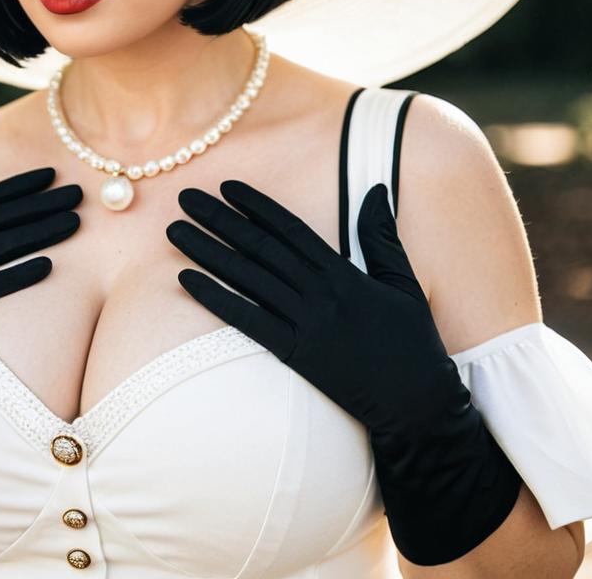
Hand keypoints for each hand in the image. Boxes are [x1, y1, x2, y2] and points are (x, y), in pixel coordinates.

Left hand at [166, 179, 522, 565]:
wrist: (418, 406)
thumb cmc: (412, 344)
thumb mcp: (402, 282)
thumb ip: (382, 236)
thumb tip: (377, 190)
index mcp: (343, 272)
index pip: (290, 228)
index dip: (256, 205)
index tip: (226, 186)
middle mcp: (319, 293)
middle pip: (258, 246)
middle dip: (219, 218)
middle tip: (185, 197)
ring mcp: (305, 323)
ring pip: (246, 277)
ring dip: (206, 251)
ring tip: (174, 231)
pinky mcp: (294, 354)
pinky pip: (246, 320)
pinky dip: (214, 297)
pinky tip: (185, 279)